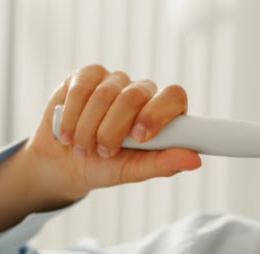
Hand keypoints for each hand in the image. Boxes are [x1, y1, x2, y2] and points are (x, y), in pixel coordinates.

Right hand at [21, 65, 201, 201]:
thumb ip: (162, 163)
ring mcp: (113, 81)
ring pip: (104, 94)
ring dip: (88, 129)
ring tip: (82, 149)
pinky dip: (71, 116)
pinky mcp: (85, 76)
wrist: (65, 163)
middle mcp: (140, 92)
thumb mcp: (132, 171)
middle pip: (135, 95)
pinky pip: (80, 89)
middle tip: (103, 152)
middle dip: (114, 128)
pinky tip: (67, 134)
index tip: (139, 137)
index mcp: (160, 112)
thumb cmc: (105, 166)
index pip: (173, 96)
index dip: (157, 113)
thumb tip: (195, 160)